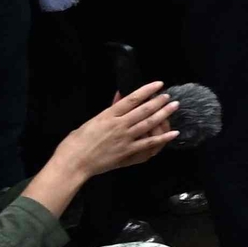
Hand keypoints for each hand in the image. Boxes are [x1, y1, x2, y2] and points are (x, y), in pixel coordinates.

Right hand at [53, 82, 179, 182]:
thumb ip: (109, 110)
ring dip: (163, 114)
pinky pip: (149, 144)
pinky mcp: (128, 152)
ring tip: (173, 107)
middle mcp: (119, 124)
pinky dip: (162, 138)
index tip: (158, 84)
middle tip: (169, 96)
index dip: (147, 90)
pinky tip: (173, 133)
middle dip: (159, 102)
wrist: (74, 161)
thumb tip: (120, 96)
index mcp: (108, 115)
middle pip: (144, 110)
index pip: (132, 99)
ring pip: (149, 124)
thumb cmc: (77, 141)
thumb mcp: (92, 121)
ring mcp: (125, 138)